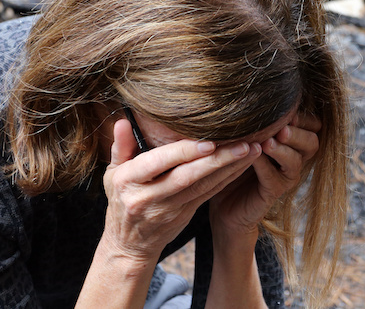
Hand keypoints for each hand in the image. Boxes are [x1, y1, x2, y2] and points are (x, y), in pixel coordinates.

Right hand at [101, 117, 260, 262]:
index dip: (184, 153)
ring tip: (251, 150)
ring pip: (203, 186)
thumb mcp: (113, 174)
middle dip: (217, 160)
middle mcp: (149, 196)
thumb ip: (120, 146)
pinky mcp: (186, 213)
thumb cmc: (121, 198)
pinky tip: (244, 165)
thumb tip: (123, 120)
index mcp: (129, 181)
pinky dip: (227, 179)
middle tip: (243, 144)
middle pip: (187, 177)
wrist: (129, 244)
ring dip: (230, 168)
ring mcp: (169, 208)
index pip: (158, 164)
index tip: (209, 142)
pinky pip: (209, 193)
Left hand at [208, 113, 321, 241]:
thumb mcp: (247, 133)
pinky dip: (265, 166)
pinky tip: (253, 156)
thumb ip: (256, 117)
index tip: (288, 107)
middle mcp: (295, 157)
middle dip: (298, 132)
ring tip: (269, 142)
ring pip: (296, 161)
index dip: (304, 116)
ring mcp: (285, 176)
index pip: (313, 124)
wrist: (223, 198)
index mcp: (293, 139)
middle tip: (284, 126)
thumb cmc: (235, 157)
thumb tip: (251, 89)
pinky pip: (274, 178)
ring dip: (284, 149)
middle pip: (312, 142)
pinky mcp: (272, 192)